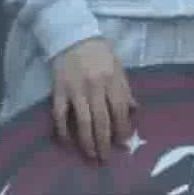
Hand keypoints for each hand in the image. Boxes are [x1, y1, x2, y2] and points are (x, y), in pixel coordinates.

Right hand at [51, 37, 134, 162]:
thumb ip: (126, 90)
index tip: (123, 145)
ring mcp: (75, 90)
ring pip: (83, 122)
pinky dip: (62, 129)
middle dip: (105, 143)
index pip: (120, 113)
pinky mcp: (58, 90)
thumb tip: (134, 111)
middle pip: (102, 122)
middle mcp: (95, 88)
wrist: (72, 35)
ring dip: (87, 141)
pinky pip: (59, 114)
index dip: (122, 131)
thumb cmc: (99, 52)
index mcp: (112, 83)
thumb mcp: (119, 68)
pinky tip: (66, 141)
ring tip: (90, 155)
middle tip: (105, 159)